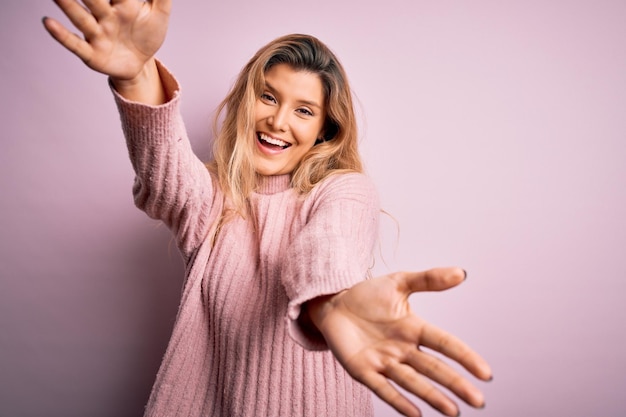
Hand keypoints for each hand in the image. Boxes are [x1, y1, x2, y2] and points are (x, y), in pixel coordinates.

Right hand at [43, 0, 170, 80]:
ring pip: (81, 17)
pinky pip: (75, 44)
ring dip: (68, 5)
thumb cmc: (147, 35)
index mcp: (123, 4)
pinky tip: (48, 22)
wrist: (140, 65)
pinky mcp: (92, 54)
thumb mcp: (159, 15)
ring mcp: (97, 34)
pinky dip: (61, 35)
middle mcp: (106, 16)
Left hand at [307, 268, 491, 416]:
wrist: (333, 303)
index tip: (486, 373)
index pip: (445, 343)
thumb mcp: (398, 283)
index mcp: (413, 328)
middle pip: (433, 368)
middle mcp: (402, 349)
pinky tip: (414, 414)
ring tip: (453, 412)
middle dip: (455, 384)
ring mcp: (383, 361)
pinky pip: (382, 388)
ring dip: (432, 396)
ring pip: (412, 381)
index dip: (464, 357)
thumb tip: (461, 273)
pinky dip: (398, 401)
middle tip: (478, 401)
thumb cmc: (367, 296)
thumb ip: (428, 279)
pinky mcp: (363, 370)